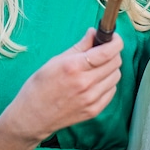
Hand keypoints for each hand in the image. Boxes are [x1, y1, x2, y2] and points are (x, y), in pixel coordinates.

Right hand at [3, 28, 124, 143]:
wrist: (33, 116)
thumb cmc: (39, 86)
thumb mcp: (55, 60)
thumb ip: (79, 46)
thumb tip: (94, 33)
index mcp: (74, 67)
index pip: (107, 52)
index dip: (116, 42)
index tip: (114, 38)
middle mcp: (86, 83)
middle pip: (115, 63)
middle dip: (112, 53)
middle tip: (102, 51)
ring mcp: (91, 99)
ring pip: (116, 76)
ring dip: (110, 68)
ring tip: (96, 68)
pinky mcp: (94, 110)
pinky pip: (112, 91)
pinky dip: (107, 83)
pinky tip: (95, 82)